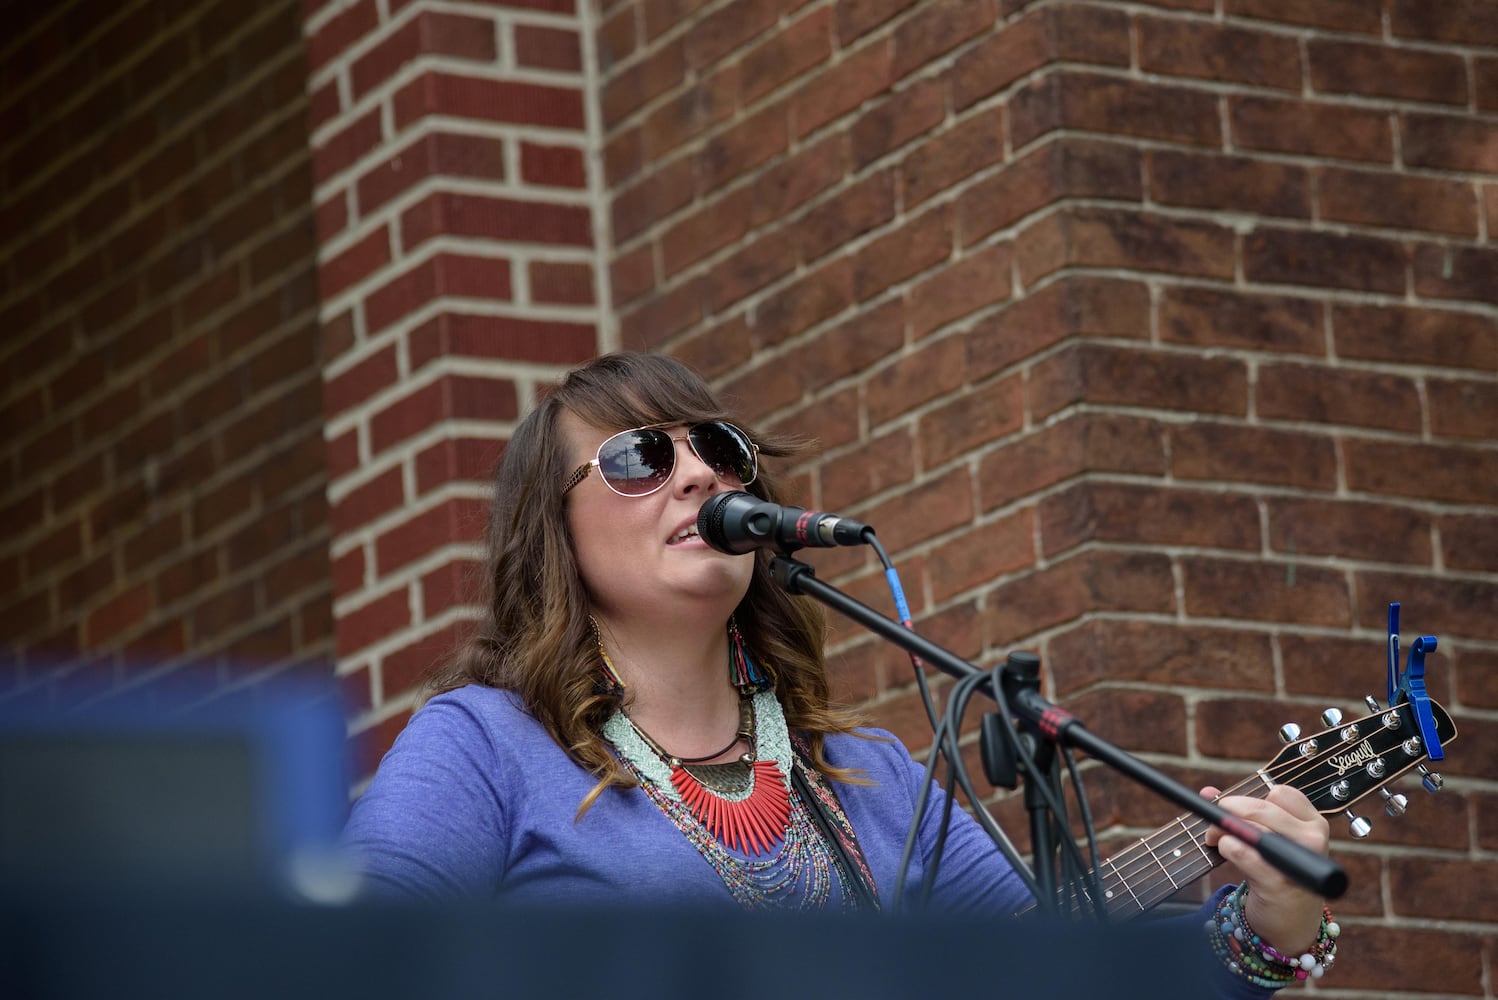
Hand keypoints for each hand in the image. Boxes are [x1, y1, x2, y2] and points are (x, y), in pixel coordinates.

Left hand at [1201, 784, 1330, 955]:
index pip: (1281, 793)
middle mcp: (1312, 840)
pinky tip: (1225, 850)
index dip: (1252, 799)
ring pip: (1252, 827)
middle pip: (1261, 808)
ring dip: (1223, 830)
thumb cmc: (1278, 875)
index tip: (1235, 810)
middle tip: (1214, 824)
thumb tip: (1207, 792)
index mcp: (1314, 824)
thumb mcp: (1269, 840)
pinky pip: (1243, 852)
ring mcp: (1297, 861)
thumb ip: (1242, 813)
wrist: (1290, 923)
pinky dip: (1228, 847)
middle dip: (1229, 810)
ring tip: (1216, 839)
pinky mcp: (1279, 882)